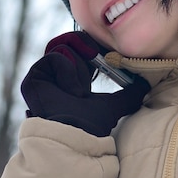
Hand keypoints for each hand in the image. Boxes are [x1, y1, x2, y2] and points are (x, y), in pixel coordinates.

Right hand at [21, 32, 149, 136]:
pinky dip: (67, 71)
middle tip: (96, 56)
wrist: (77, 137)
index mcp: (70, 79)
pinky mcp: (33, 77)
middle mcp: (53, 75)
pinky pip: (54, 57)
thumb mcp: (113, 105)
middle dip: (86, 46)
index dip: (92, 46)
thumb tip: (144, 84)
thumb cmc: (91, 127)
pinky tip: (72, 91)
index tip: (107, 53)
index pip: (78, 48)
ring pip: (62, 47)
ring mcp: (42, 76)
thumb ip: (128, 94)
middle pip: (68, 41)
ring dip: (78, 67)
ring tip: (81, 90)